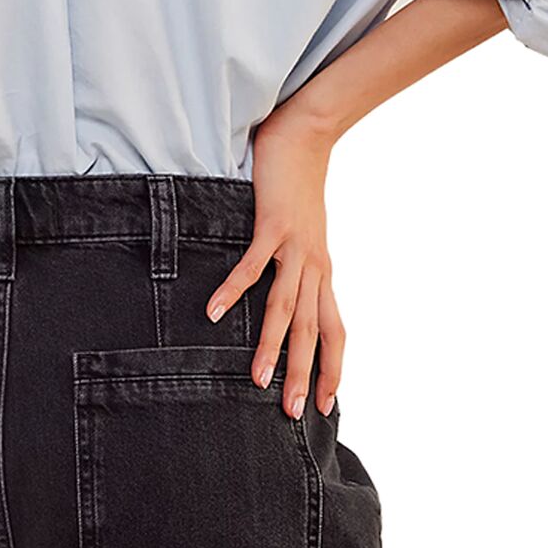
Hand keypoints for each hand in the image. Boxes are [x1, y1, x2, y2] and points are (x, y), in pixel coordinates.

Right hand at [205, 102, 343, 418]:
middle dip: (302, 373)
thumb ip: (294, 266)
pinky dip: (232, 289)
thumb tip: (281, 293)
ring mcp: (295, 247)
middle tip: (290, 412)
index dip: (332, 368)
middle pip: (312, 331)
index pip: (335, 331)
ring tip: (255, 379)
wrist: (306, 135)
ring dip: (271, 345)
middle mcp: (316, 266)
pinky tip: (212, 312)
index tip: (324, 405)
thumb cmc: (299, 186)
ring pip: (286, 307)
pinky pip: (252, 266)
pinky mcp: (274, 225)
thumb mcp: (302, 236)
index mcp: (323, 273)